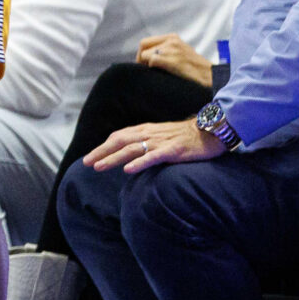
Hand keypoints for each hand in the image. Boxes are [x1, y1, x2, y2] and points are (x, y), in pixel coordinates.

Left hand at [85, 118, 223, 172]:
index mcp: (145, 130)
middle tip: (86, 163)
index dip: (103, 146)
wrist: (212, 131)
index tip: (89, 158)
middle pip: (120, 142)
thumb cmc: (186, 135)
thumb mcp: (161, 136)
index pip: (118, 137)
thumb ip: (146, 142)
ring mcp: (161, 141)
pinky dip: (139, 162)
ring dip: (113, 158)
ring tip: (99, 167)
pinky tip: (128, 170)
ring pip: (131, 149)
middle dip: (101, 152)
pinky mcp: (173, 150)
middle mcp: (150, 133)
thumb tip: (129, 155)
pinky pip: (153, 156)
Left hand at [137, 34, 214, 85]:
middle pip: (143, 46)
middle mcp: (171, 40)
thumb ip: (166, 51)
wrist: (211, 77)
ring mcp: (172, 49)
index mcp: (173, 38)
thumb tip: (146, 58)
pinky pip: (151, 61)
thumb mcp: (181, 52)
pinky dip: (152, 69)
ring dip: (147, 66)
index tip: (144, 64)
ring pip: (145, 55)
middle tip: (145, 70)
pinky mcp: (172, 60)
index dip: (142, 53)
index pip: (146, 42)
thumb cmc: (195, 69)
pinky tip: (161, 75)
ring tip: (155, 74)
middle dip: (140, 59)